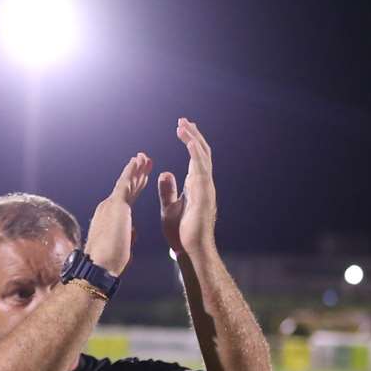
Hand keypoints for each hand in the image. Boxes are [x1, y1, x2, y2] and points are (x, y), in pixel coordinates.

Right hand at [83, 153, 151, 276]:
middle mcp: (108, 207)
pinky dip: (131, 171)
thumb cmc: (109, 262)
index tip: (143, 177)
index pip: (127, 198)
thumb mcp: (122, 246)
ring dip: (136, 169)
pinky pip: (125, 184)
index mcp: (111, 217)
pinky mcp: (115, 205)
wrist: (99, 266)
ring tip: (144, 157)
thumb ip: (126, 236)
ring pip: (127, 182)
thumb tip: (131, 234)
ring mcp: (111, 204)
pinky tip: (137, 161)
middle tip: (145, 160)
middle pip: (127, 187)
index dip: (136, 186)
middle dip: (137, 173)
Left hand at [158, 117, 217, 259]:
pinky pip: (201, 170)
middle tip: (182, 120)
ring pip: (203, 157)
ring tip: (183, 125)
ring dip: (193, 139)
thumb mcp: (169, 207)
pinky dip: (196, 154)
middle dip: (193, 135)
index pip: (196, 158)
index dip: (190, 141)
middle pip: (201, 153)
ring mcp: (206, 189)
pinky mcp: (204, 195)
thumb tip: (164, 172)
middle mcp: (204, 185)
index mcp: (196, 186)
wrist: (190, 251)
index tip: (181, 128)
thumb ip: (168, 189)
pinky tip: (189, 141)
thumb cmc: (182, 233)